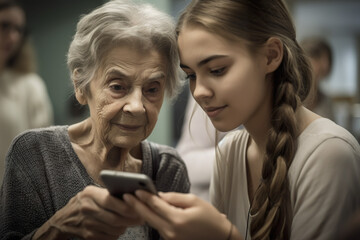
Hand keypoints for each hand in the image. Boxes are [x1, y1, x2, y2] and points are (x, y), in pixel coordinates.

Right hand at [33, 185, 143, 239]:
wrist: (65, 219)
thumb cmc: (86, 202)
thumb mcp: (94, 193)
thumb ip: (109, 193)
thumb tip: (134, 196)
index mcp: (90, 193)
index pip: (111, 201)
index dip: (127, 206)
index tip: (139, 207)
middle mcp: (87, 208)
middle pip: (115, 218)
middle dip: (131, 220)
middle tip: (142, 218)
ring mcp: (87, 223)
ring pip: (114, 229)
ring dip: (126, 227)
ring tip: (132, 222)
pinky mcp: (88, 236)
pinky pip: (109, 237)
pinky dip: (117, 233)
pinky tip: (120, 228)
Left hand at [123, 191, 239, 239]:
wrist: (219, 238)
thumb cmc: (210, 218)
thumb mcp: (195, 201)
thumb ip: (174, 198)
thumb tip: (159, 195)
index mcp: (177, 220)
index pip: (156, 205)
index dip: (145, 196)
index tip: (135, 189)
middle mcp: (170, 231)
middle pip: (148, 216)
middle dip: (136, 205)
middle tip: (125, 196)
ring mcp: (169, 238)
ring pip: (152, 222)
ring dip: (142, 212)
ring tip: (133, 201)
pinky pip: (158, 227)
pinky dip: (151, 218)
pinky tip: (146, 210)